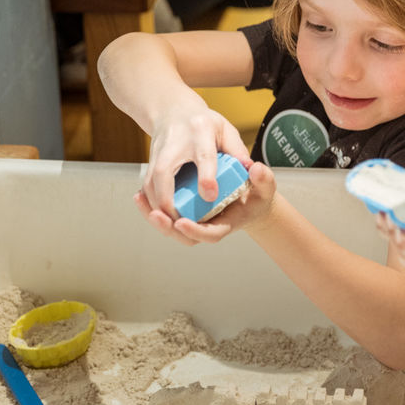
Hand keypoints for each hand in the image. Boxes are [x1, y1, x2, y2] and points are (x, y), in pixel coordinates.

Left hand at [134, 162, 276, 244]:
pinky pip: (166, 213)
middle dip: (168, 227)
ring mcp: (195, 220)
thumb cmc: (257, 194)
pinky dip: (152, 206)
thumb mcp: (265, 186)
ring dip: (153, 215)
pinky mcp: (185, 211)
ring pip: (170, 226)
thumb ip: (263, 179)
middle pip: (184, 235)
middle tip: (156, 215)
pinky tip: (139, 194)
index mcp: (226, 224)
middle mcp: (208, 225)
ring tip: (140, 200)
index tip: (181, 222)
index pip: (210, 234)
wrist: (249, 196)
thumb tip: (255, 169)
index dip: (195, 231)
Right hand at [142, 107, 251, 218]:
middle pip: (166, 174)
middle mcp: (176, 143)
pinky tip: (160, 217)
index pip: (203, 156)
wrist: (172, 110)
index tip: (209, 194)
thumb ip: (238, 151)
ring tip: (171, 226)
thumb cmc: (204, 122)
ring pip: (151, 184)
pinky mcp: (150, 162)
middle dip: (170, 201)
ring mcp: (158, 152)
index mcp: (200, 132)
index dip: (206, 176)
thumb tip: (251, 170)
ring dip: (158, 208)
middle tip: (181, 224)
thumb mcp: (226, 130)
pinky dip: (150, 204)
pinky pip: (146, 187)